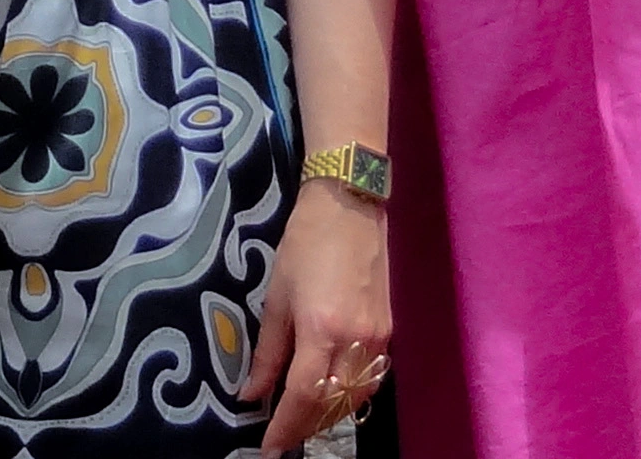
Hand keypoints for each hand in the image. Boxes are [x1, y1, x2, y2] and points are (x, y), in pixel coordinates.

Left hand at [244, 181, 393, 449]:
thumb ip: (267, 352)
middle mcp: (356, 341)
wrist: (349, 205)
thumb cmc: (304, 244)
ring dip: (328, 415)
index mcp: (322, 330)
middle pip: (333, 404)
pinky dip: (349, 395)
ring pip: (355, 398)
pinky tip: (330, 394)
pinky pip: (370, 379)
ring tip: (302, 418)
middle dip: (306, 426)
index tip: (268, 447)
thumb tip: (251, 395)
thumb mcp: (276, 296)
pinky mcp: (389, 332)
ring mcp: (378, 338)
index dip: (285, 426)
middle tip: (281, 435)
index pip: (304, 396)